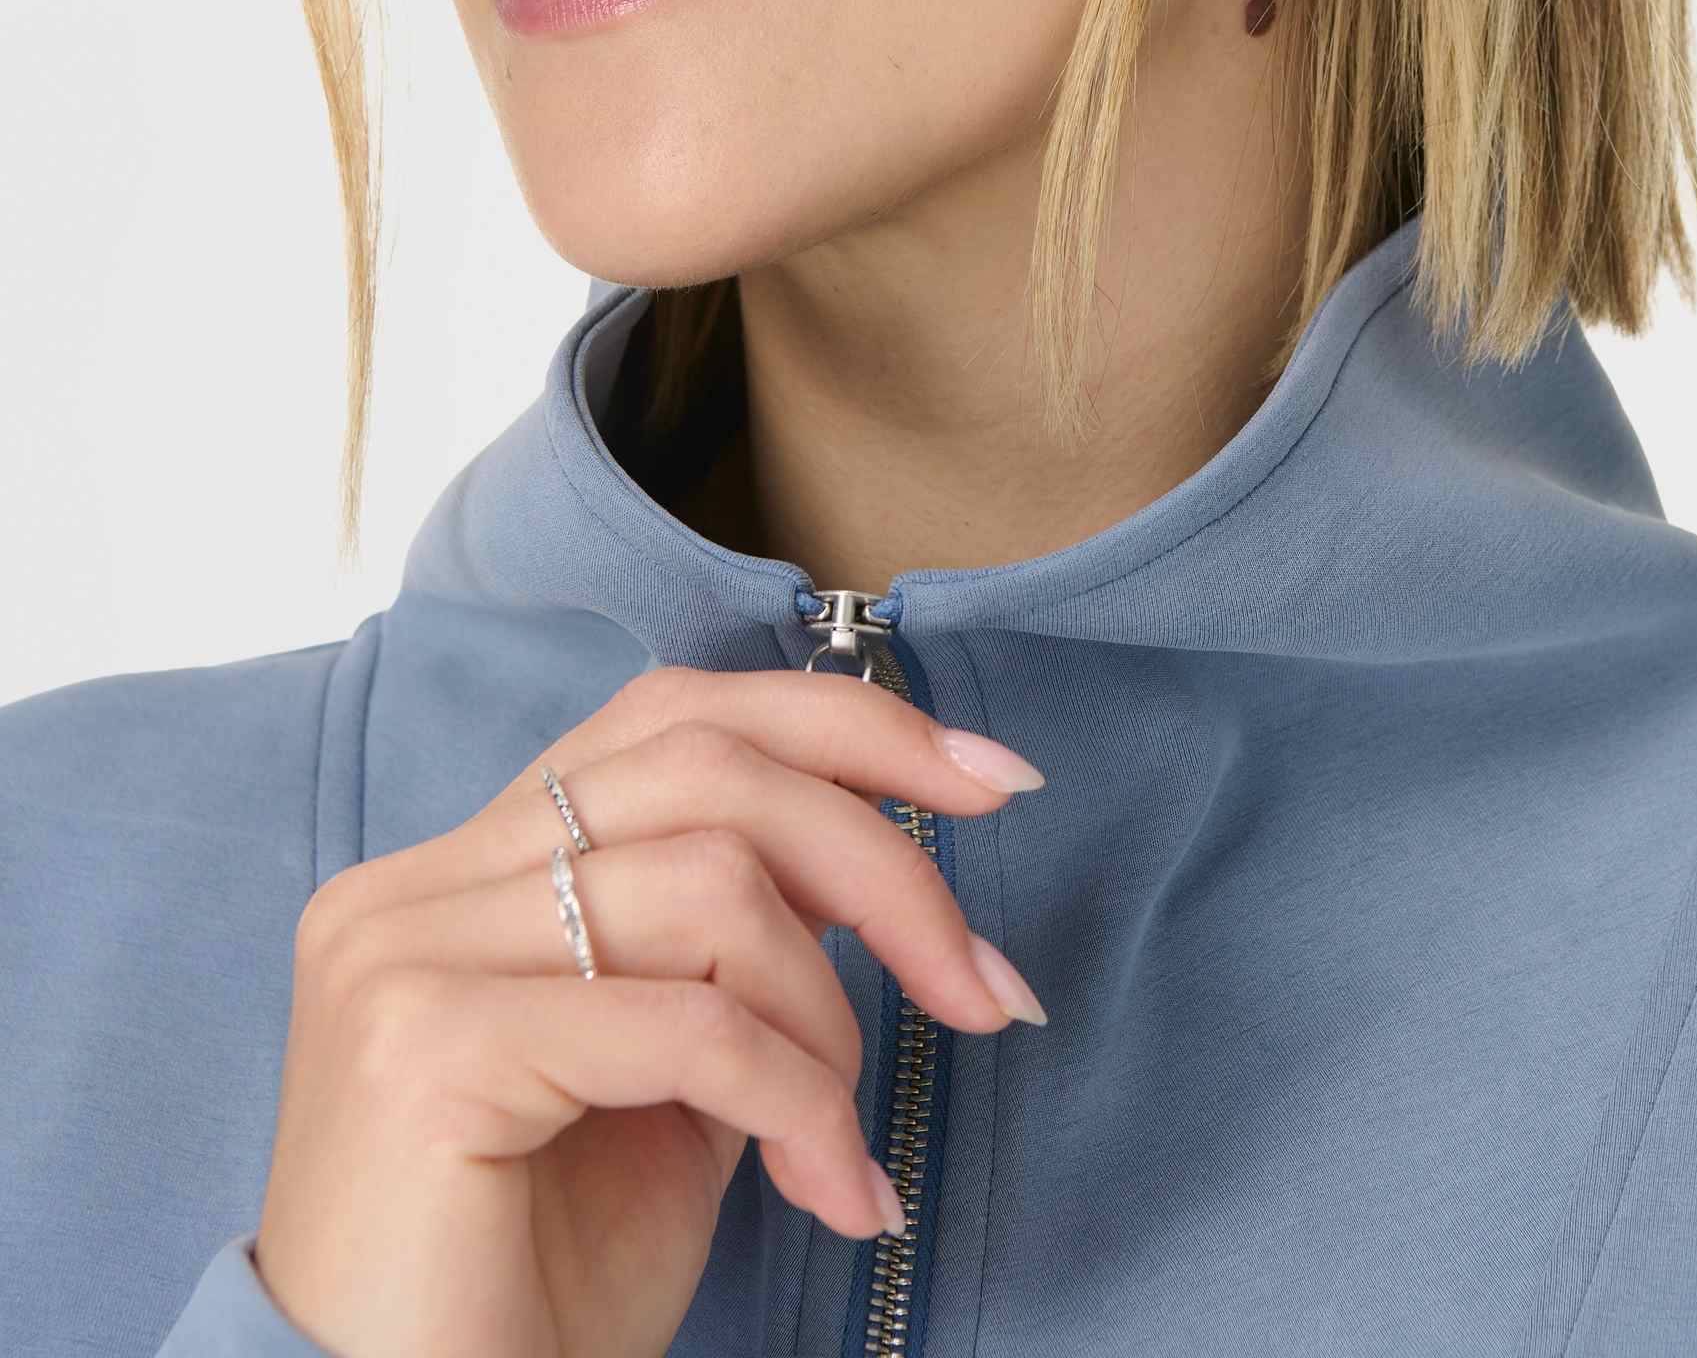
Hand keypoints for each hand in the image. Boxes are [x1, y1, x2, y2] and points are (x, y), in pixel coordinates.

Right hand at [251, 664, 1040, 1357]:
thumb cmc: (538, 1283)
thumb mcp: (668, 1080)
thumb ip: (732, 950)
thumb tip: (881, 848)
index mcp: (461, 868)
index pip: (671, 716)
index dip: (842, 727)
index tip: (989, 781)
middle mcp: (415, 884)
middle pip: (709, 769)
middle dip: (886, 865)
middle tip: (986, 989)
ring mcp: (404, 951)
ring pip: (711, 882)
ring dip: (833, 1021)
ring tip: (848, 1151)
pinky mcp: (425, 1045)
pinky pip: (687, 1024)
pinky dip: (797, 1100)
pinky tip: (833, 1193)